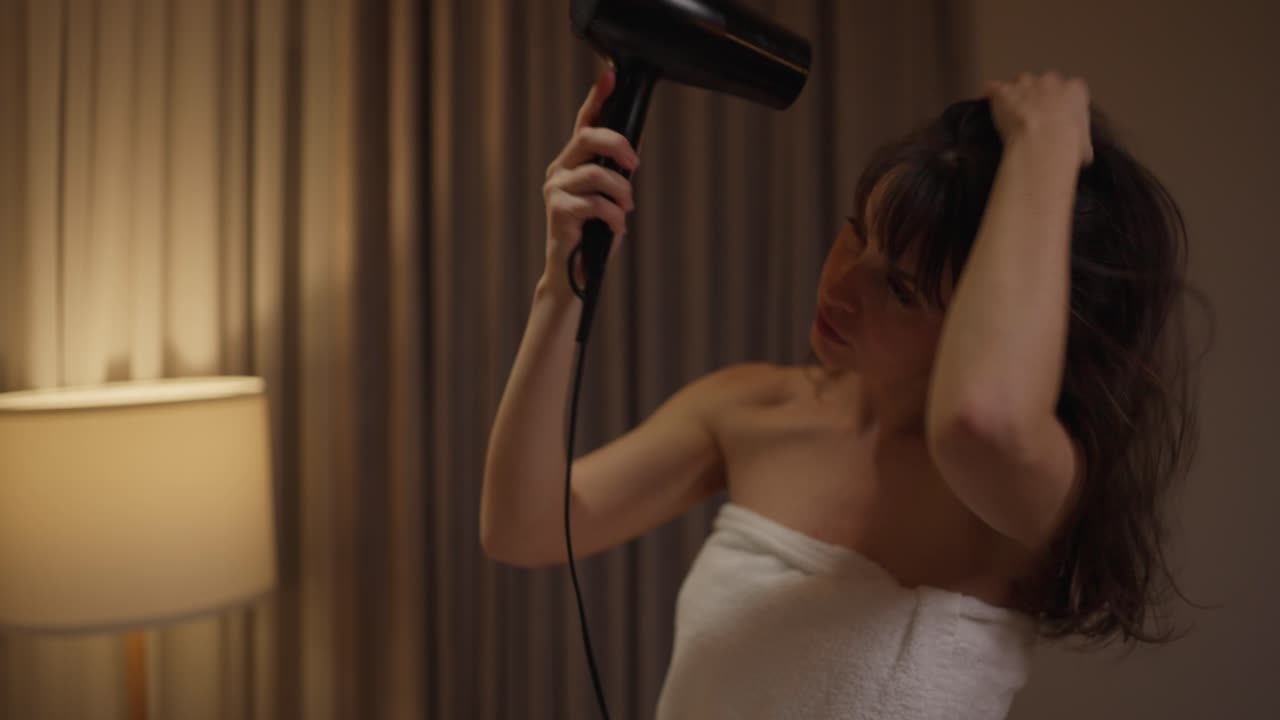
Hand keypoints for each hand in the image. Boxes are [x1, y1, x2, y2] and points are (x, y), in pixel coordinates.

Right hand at [541, 67, 640, 290]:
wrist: (575, 274)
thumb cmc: (592, 235)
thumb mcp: (611, 199)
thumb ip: (617, 173)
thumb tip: (635, 145)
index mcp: (572, 163)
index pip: (583, 122)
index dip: (596, 98)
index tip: (610, 76)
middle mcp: (560, 170)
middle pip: (589, 137)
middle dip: (619, 145)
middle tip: (635, 166)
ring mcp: (555, 189)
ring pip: (597, 174)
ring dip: (621, 192)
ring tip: (626, 208)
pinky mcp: (558, 210)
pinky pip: (595, 203)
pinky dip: (614, 215)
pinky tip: (617, 226)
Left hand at [984, 72, 1092, 167]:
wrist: (1043, 142)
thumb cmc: (1069, 145)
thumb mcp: (1083, 145)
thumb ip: (1082, 143)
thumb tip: (1084, 155)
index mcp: (1074, 91)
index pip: (1070, 89)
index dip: (1062, 101)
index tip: (1057, 114)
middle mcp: (1051, 81)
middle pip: (1045, 81)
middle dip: (1039, 93)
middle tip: (1034, 113)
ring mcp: (1025, 84)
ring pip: (1020, 80)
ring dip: (1016, 91)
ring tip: (1011, 108)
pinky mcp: (1003, 92)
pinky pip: (994, 87)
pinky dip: (991, 93)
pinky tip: (988, 100)